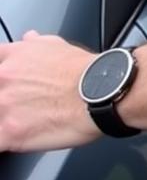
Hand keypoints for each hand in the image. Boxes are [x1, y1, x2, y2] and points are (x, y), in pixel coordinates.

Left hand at [0, 31, 97, 152]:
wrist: (103, 92)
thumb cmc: (86, 71)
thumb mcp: (59, 45)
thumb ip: (36, 43)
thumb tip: (29, 38)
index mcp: (13, 57)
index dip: (3, 76)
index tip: (8, 84)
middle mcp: (4, 78)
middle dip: (6, 99)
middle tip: (23, 103)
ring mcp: (4, 106)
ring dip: (6, 119)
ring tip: (27, 120)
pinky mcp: (9, 133)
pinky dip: (6, 142)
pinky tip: (18, 140)